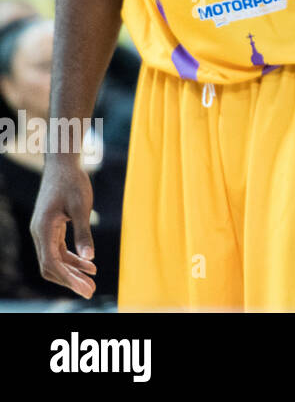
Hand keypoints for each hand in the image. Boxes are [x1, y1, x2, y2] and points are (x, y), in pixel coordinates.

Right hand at [31, 159, 97, 298]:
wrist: (63, 164)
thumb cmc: (72, 182)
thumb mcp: (81, 207)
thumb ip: (84, 232)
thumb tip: (90, 257)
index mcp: (43, 230)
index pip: (51, 263)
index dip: (68, 279)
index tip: (85, 289)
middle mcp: (39, 233)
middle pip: (51, 266)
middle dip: (70, 280)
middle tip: (91, 291)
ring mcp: (44, 231)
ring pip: (55, 260)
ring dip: (72, 272)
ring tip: (92, 282)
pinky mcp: (51, 228)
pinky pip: (59, 250)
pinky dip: (73, 259)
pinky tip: (90, 265)